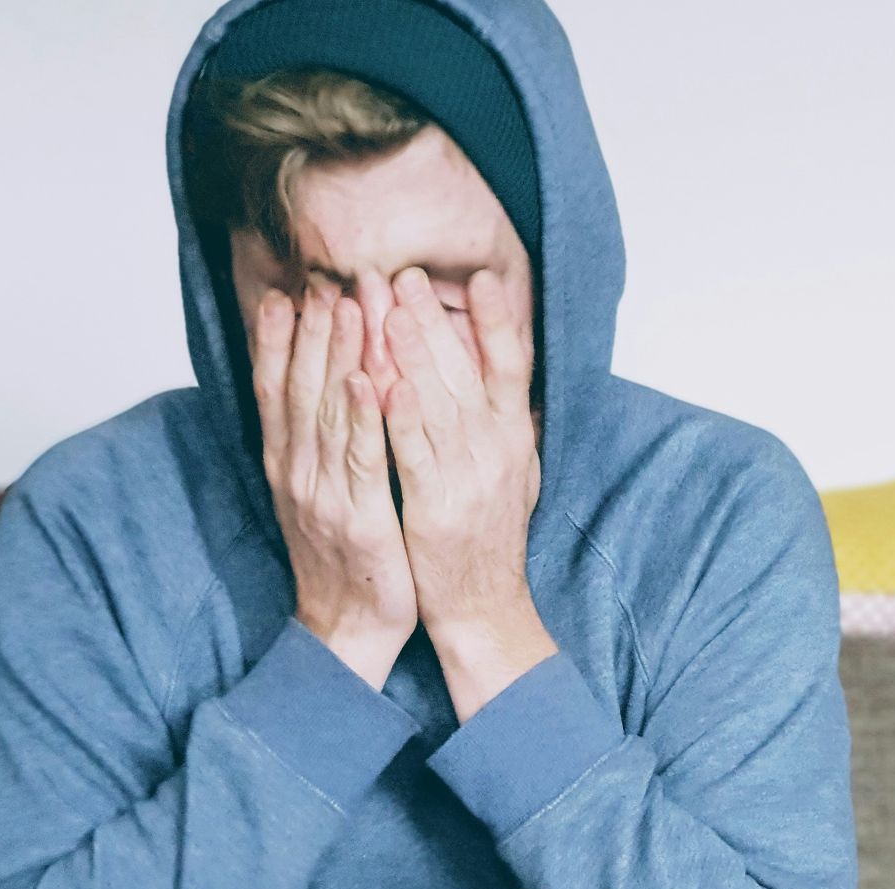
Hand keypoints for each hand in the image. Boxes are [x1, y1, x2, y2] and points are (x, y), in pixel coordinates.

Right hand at [252, 276, 417, 689]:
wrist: (348, 628)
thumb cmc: (344, 558)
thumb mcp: (319, 493)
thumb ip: (316, 443)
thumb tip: (319, 389)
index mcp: (287, 464)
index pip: (276, 389)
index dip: (279, 340)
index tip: (286, 290)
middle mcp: (297, 472)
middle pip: (299, 388)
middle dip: (311, 330)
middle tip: (323, 278)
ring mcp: (324, 494)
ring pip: (327, 412)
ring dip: (336, 355)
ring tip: (346, 305)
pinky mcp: (359, 517)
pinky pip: (360, 458)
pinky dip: (360, 416)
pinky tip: (365, 379)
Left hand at [382, 265, 553, 712]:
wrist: (484, 608)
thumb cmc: (489, 539)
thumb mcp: (515, 473)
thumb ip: (506, 424)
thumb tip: (508, 375)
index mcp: (515, 438)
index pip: (513, 365)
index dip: (498, 320)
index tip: (481, 276)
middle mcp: (498, 451)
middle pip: (466, 371)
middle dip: (432, 319)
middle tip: (403, 273)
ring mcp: (469, 478)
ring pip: (437, 402)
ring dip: (411, 352)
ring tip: (386, 306)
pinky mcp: (436, 507)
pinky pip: (414, 453)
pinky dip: (399, 416)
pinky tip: (379, 381)